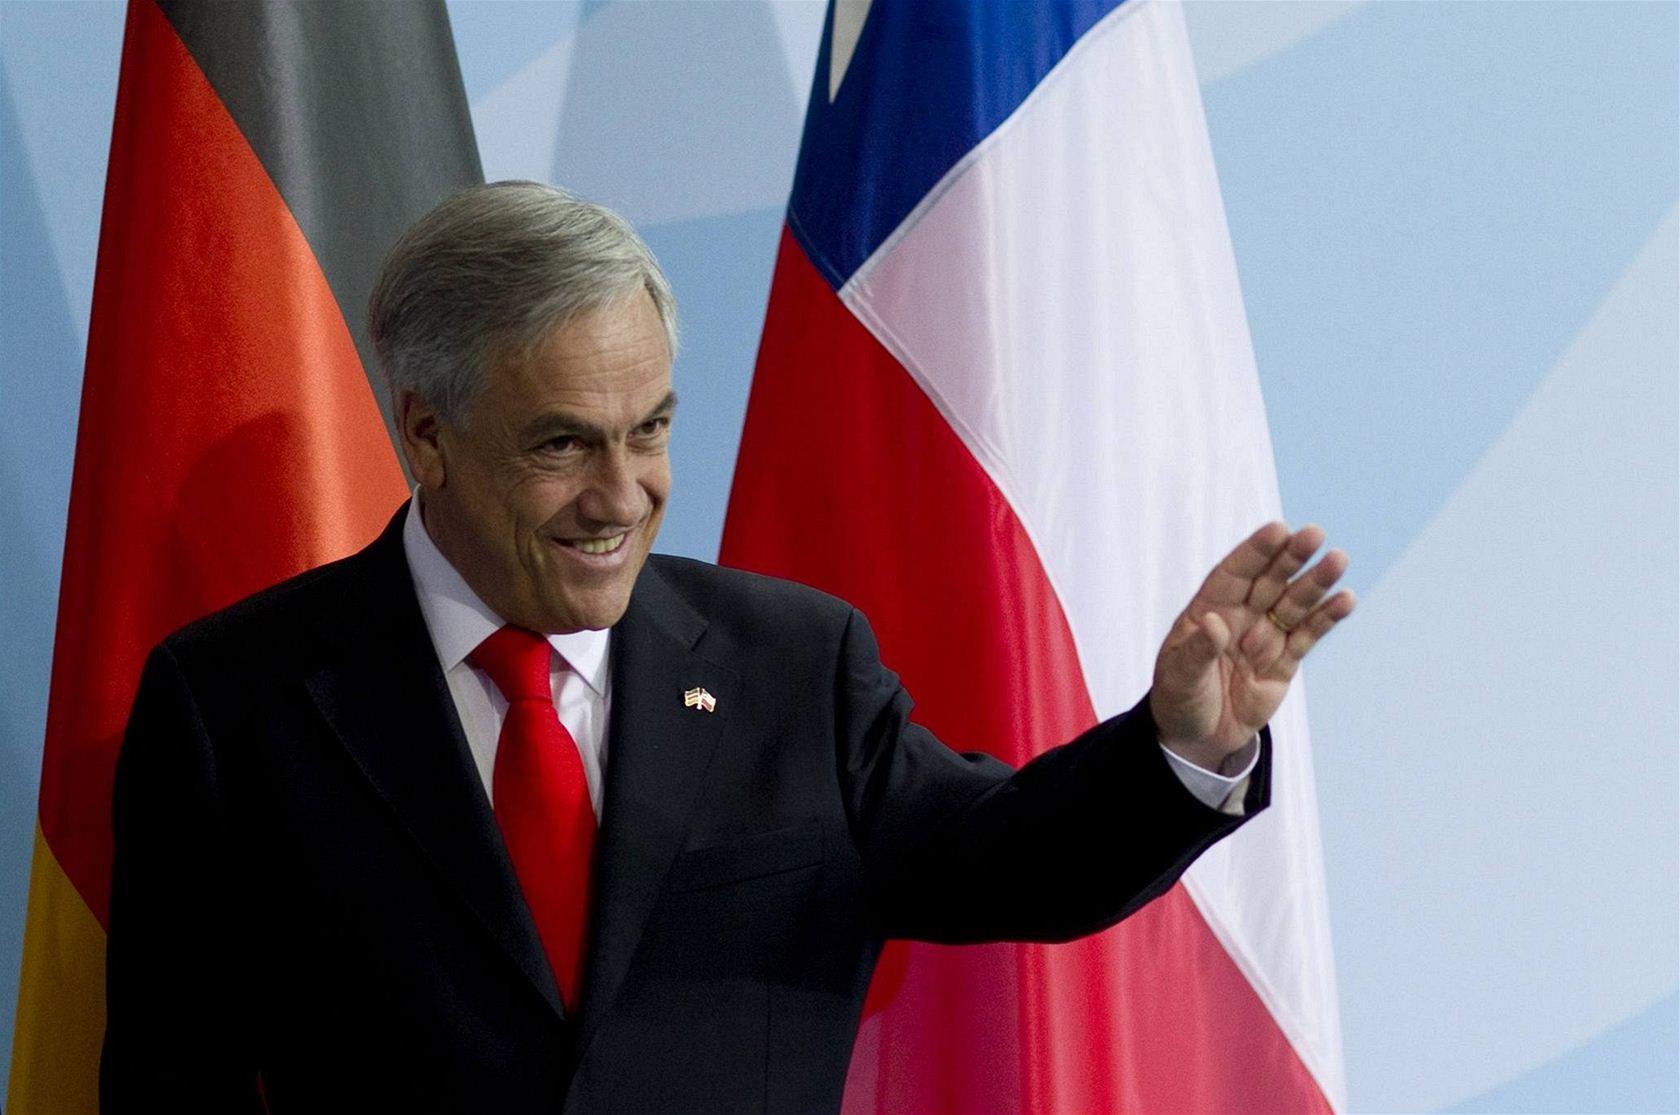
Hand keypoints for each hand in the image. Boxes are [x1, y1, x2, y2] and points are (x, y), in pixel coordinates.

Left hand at [1150, 522, 1354, 769]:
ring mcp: (1264, 638)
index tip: (1277, 529)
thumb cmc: (1179, 699)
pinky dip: (1326, 618)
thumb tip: (1215, 623)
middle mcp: (1239, 617)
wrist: (1197, 737)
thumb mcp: (1178, 678)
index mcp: (1208, 611)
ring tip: (1338, 560)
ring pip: (1293, 604)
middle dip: (1290, 558)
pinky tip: (1346, 599)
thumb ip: (1197, 651)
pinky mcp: (1284, 662)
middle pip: (1269, 581)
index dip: (1254, 552)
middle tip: (1314, 534)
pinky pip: (1307, 636)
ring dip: (1316, 582)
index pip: (1233, 575)